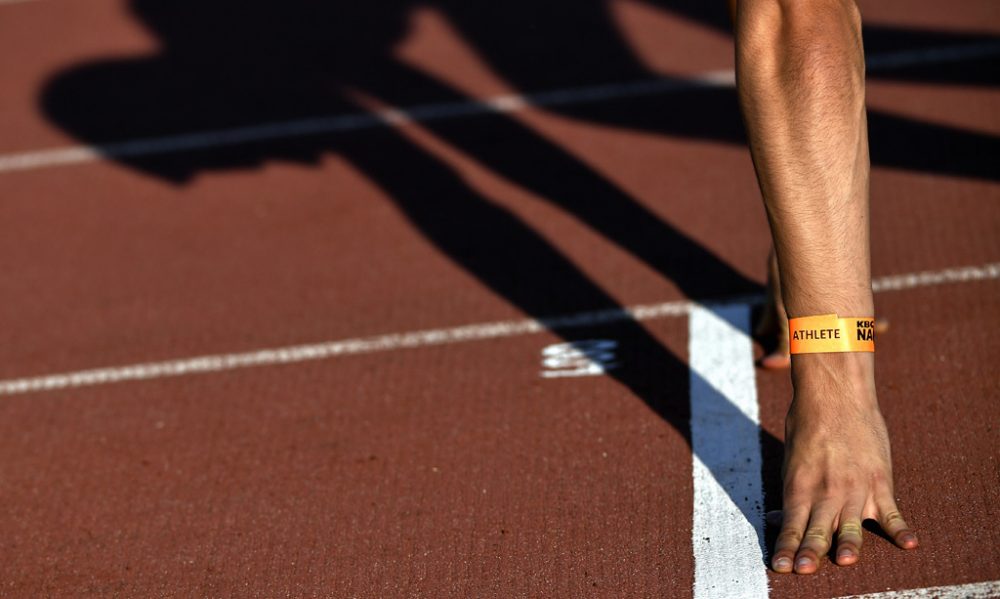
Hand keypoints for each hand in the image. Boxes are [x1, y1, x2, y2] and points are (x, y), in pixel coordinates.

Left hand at [772, 352, 917, 573]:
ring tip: (844, 563)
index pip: (792, 525)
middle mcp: (827, 490)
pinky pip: (891, 510)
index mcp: (800, 486)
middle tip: (804, 570)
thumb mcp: (790, 461)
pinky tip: (909, 545)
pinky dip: (901, 529)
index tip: (781, 567)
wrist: (836, 394)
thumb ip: (790, 493)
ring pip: (852, 525)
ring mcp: (856, 487)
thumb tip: (777, 519)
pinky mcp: (879, 480)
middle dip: (810, 553)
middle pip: (818, 529)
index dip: (786, 547)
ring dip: (848, 546)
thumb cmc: (808, 426)